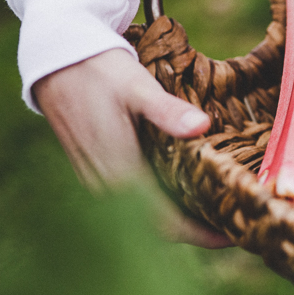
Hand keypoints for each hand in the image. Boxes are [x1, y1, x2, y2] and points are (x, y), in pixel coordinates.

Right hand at [33, 48, 232, 247]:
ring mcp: (98, 179)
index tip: (236, 234)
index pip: (166, 224)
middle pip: (159, 228)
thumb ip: (168, 111)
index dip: (202, 235)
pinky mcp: (96, 169)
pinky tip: (187, 190)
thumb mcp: (138, 86)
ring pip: (144, 217)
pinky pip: (132, 202)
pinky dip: (162, 204)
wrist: (55, 59)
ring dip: (180, 219)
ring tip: (220, 210)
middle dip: (197, 231)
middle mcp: (107, 185)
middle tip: (237, 223)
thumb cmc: (100, 70)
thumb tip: (203, 127)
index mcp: (121, 172)